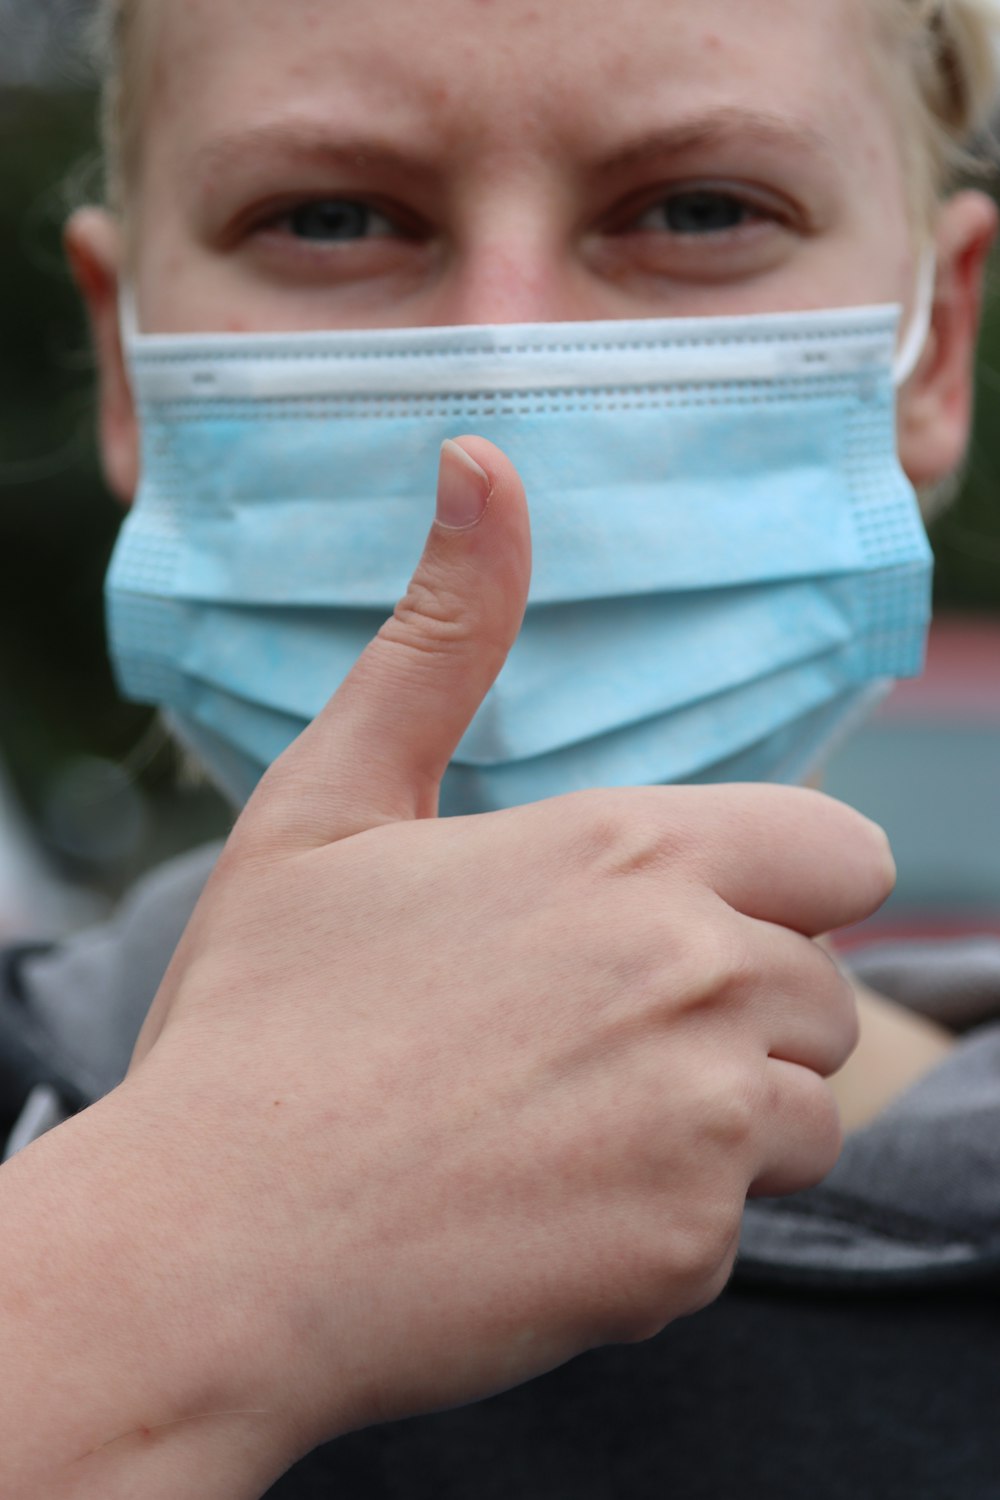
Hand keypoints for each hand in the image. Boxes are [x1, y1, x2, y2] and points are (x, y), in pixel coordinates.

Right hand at [0, 438, 892, 1497]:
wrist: (206, 1248)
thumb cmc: (259, 1020)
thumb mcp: (329, 802)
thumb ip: (438, 638)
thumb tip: (479, 461)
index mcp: (626, 851)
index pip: (840, 858)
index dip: (781, 896)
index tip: (686, 931)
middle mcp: (696, 974)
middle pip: (824, 996)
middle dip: (742, 1016)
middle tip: (587, 1043)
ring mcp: (703, 1122)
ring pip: (801, 1118)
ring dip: (715, 1127)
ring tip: (560, 1132)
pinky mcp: (684, 1255)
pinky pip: (730, 1235)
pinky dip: (659, 1232)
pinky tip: (533, 1218)